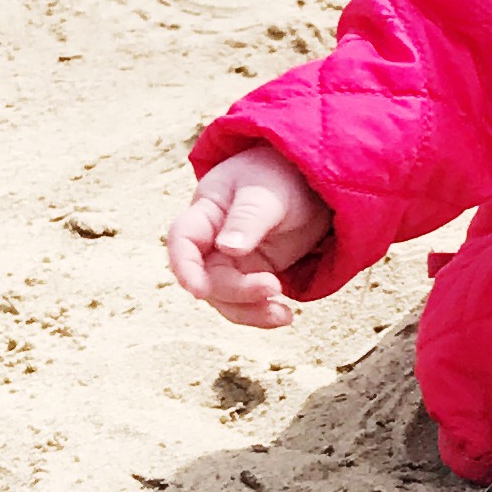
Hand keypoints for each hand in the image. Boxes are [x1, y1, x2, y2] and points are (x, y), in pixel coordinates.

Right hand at [164, 149, 332, 330]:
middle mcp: (212, 241)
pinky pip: (248, 301)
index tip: (199, 290)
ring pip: (226, 297)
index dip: (185, 267)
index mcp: (206, 212)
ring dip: (250, 311)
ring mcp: (231, 261)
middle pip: (208, 278)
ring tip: (283, 315)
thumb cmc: (280, 176)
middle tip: (274, 287)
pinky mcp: (253, 274)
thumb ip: (248, 218)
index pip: (182, 240)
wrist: (308, 182)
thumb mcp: (267, 193)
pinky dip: (263, 312)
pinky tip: (285, 315)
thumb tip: (228, 248)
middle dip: (237, 291)